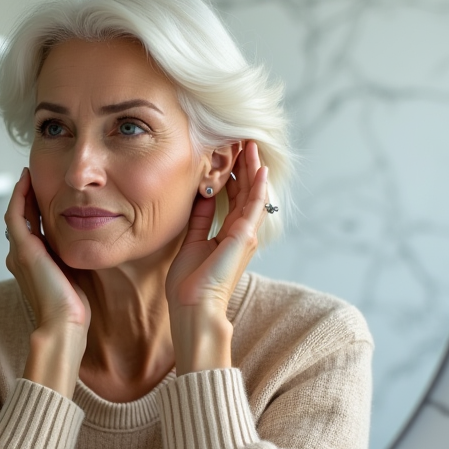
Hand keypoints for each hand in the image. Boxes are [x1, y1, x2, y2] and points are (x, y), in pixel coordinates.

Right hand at [4, 168, 89, 394]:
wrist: (63, 325)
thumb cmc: (73, 308)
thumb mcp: (74, 274)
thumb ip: (72, 258)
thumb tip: (88, 243)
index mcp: (30, 263)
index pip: (30, 228)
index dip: (35, 207)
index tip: (44, 190)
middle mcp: (20, 256)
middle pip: (20, 218)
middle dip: (27, 196)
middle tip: (33, 176)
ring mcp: (19, 253)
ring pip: (16, 213)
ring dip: (22, 192)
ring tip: (28, 174)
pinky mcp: (23, 250)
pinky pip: (16, 215)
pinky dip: (19, 197)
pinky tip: (26, 181)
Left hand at [165, 141, 269, 373]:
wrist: (193, 308)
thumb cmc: (189, 284)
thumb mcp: (192, 241)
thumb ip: (200, 218)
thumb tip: (203, 194)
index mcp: (227, 235)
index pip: (233, 197)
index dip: (231, 174)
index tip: (228, 153)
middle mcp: (241, 233)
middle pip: (245, 191)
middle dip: (244, 165)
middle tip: (242, 140)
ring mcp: (245, 235)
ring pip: (252, 194)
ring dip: (252, 168)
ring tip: (251, 145)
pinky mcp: (244, 237)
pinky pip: (254, 206)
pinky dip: (257, 186)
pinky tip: (258, 168)